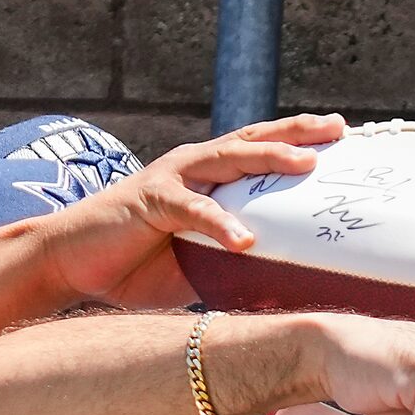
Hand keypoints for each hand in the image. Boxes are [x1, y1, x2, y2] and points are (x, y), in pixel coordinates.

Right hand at [43, 115, 346, 308]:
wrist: (72, 262)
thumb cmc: (136, 264)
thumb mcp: (200, 264)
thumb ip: (236, 262)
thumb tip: (284, 286)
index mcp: (208, 177)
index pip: (259, 151)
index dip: (298, 141)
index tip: (342, 136)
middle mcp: (193, 168)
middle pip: (252, 141)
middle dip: (297, 133)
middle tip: (338, 129)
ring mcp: (171, 180)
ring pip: (227, 160)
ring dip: (269, 159)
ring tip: (307, 164)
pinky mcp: (149, 202)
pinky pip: (191, 210)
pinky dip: (219, 223)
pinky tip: (245, 240)